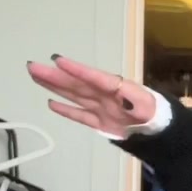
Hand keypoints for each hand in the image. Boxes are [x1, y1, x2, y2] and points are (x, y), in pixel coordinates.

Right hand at [27, 57, 156, 136]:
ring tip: (36, 76)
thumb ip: (131, 99)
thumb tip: (117, 92)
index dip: (76, 70)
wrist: (159, 130)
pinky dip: (66, 110)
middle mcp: (103, 95)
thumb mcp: (146, 105)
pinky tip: (51, 103)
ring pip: (73, 95)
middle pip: (76, 84)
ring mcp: (99, 107)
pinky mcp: (99, 121)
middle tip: (32, 66)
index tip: (58, 60)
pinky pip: (80, 115)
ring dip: (55, 86)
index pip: (93, 77)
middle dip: (55, 76)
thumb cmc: (154, 113)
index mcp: (115, 87)